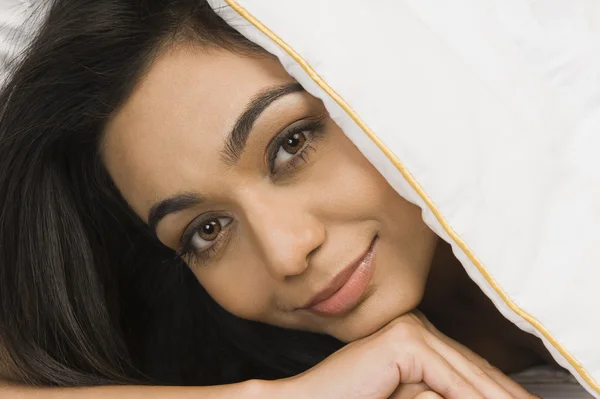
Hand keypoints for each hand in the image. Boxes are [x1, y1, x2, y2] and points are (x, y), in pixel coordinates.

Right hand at [279, 311, 537, 398]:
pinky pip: (449, 381)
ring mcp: (410, 328)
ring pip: (466, 376)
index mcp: (415, 334)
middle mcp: (416, 324)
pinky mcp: (403, 341)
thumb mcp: (407, 396)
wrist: (308, 398)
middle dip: (505, 394)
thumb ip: (436, 393)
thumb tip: (479, 395)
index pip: (468, 366)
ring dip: (498, 398)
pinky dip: (472, 398)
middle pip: (474, 369)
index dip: (500, 389)